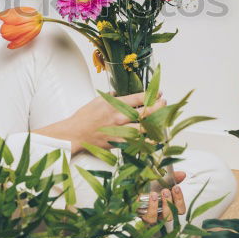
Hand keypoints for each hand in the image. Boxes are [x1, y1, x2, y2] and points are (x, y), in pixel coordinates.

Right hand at [33, 90, 165, 154]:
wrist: (75, 135)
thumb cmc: (84, 117)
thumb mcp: (98, 100)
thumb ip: (113, 97)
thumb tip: (122, 94)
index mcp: (115, 105)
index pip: (139, 98)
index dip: (152, 95)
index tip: (158, 93)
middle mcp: (120, 118)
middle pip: (146, 113)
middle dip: (158, 107)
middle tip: (164, 103)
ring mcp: (121, 132)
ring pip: (145, 129)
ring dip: (157, 125)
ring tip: (163, 121)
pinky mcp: (120, 144)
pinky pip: (138, 142)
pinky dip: (147, 140)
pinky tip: (154, 138)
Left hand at [140, 171, 186, 223]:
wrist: (134, 191)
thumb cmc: (150, 188)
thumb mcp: (162, 181)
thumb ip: (173, 178)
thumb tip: (182, 174)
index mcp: (169, 207)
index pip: (180, 209)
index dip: (180, 200)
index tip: (176, 187)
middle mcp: (162, 215)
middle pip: (171, 216)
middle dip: (169, 202)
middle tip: (165, 190)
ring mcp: (152, 217)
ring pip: (159, 219)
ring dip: (157, 207)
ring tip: (154, 194)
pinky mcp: (142, 217)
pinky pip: (148, 217)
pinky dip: (149, 208)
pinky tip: (147, 197)